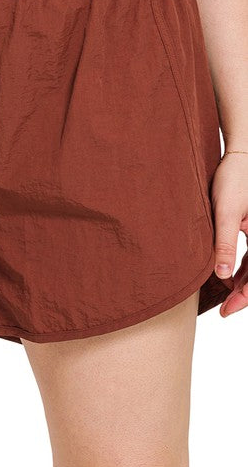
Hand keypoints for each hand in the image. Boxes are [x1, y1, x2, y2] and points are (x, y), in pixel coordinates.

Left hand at [211, 152, 247, 316]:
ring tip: (226, 298)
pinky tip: (228, 277)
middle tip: (225, 310)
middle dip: (244, 294)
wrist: (239, 155)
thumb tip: (221, 275)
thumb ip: (224, 244)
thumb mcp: (226, 213)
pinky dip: (242, 268)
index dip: (245, 296)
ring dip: (243, 282)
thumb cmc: (233, 179)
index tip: (228, 310)